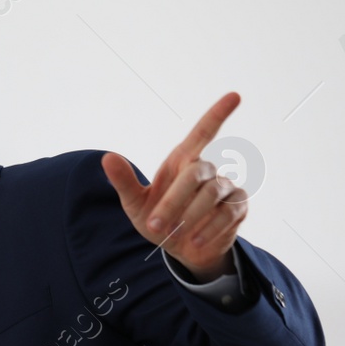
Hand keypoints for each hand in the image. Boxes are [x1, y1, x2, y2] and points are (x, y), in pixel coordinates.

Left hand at [101, 92, 247, 281]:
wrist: (179, 249)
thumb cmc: (158, 219)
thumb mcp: (135, 203)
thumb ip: (124, 181)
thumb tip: (107, 158)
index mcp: (183, 161)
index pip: (203, 132)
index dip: (218, 114)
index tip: (235, 96)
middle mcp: (207, 169)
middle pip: (196, 173)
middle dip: (174, 200)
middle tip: (154, 226)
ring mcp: (226, 187)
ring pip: (213, 193)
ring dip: (190, 217)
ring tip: (172, 235)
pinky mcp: (238, 207)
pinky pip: (227, 213)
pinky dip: (209, 229)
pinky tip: (194, 242)